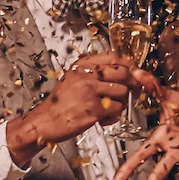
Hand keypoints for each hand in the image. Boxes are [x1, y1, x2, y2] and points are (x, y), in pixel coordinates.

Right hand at [8, 53, 137, 163]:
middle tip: (132, 92)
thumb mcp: (73, 80)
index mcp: (82, 66)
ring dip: (121, 103)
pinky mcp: (93, 109)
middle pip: (123, 73)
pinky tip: (103, 119)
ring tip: (110, 109)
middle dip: (132, 84)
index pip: (114, 56)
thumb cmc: (59, 105)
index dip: (129, 64)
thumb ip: (94, 74)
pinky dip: (113, 116)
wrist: (43, 122)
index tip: (135, 71)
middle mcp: (86, 75)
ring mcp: (90, 91)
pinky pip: (117, 109)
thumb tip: (123, 72)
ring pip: (123, 92)